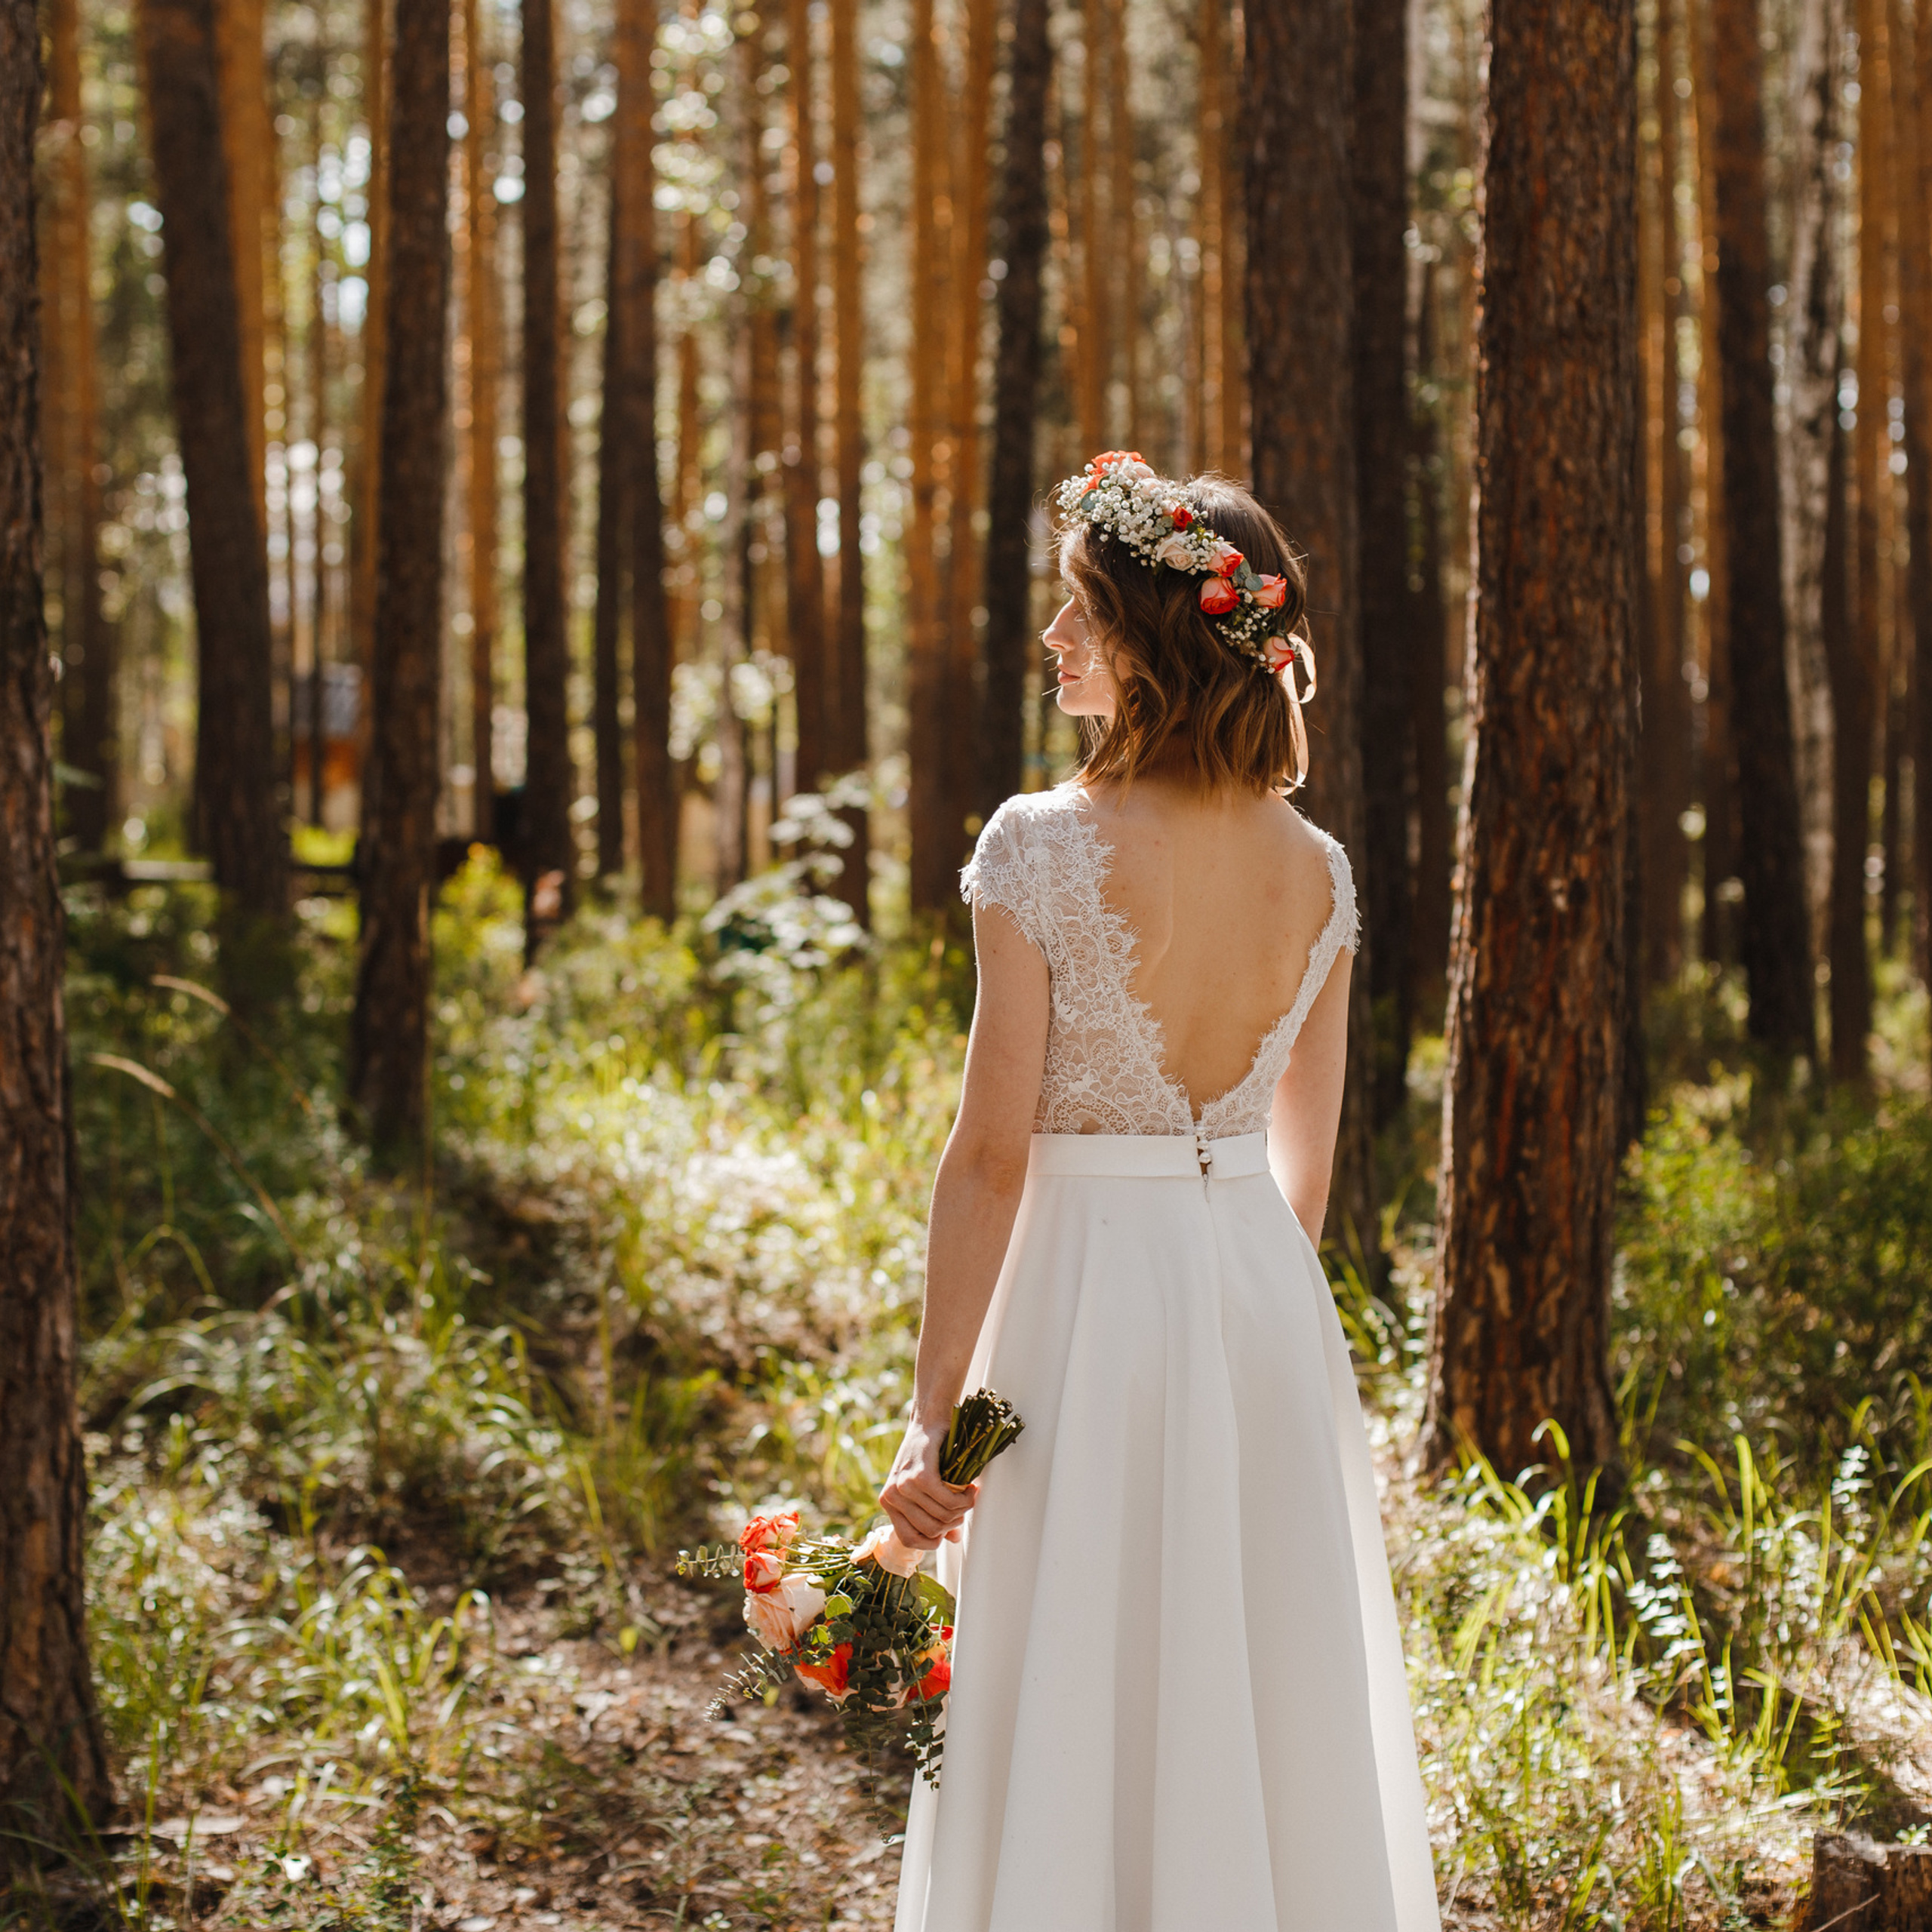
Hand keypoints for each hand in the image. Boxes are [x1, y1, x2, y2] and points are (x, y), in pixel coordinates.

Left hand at [879, 1417, 978, 1550]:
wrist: (929, 1420)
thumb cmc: (929, 1454)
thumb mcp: (924, 1488)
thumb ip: (935, 1514)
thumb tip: (953, 1539)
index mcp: (888, 1502)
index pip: (908, 1540)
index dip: (932, 1541)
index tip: (949, 1528)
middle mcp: (891, 1496)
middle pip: (930, 1530)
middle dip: (953, 1522)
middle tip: (963, 1506)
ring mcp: (904, 1486)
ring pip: (942, 1516)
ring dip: (962, 1509)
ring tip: (968, 1494)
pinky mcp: (920, 1477)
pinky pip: (947, 1501)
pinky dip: (964, 1499)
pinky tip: (971, 1488)